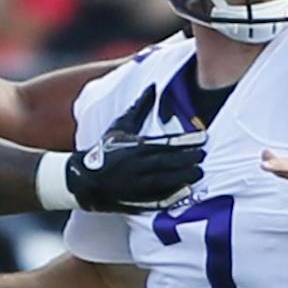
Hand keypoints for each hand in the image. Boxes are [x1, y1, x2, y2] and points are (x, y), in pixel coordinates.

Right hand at [66, 85, 205, 212]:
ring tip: (199, 173)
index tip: (202, 138)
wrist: (84, 179)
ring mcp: (134, 185)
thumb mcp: (120, 126)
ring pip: (162, 181)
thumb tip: (153, 86)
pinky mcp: (134, 201)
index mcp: (133, 147)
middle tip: (203, 156)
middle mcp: (134, 166)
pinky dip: (171, 197)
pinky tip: (185, 193)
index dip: (185, 141)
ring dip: (182, 178)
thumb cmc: (105, 149)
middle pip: (165, 162)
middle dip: (186, 160)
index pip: (164, 143)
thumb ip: (140, 108)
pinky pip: (155, 200)